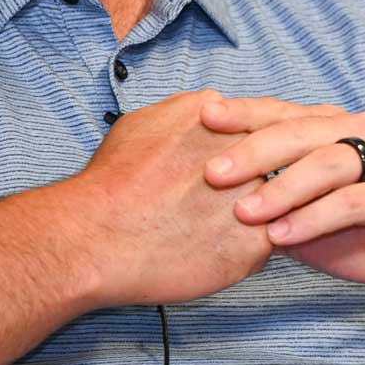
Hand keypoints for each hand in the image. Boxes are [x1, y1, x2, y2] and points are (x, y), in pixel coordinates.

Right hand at [64, 90, 272, 307]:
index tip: (209, 176)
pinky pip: (263, 245)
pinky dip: (240, 251)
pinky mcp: (253, 244)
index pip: (253, 133)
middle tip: (202, 205)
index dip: (235, 158)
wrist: (95, 237)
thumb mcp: (146, 122)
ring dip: (248, 218)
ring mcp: (254, 198)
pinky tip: (207, 251)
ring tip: (202, 230)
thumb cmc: (112, 182)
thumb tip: (213, 113)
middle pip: (266, 167)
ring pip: (269, 207)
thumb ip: (191, 113)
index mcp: (222, 120)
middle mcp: (245, 153)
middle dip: (246, 186)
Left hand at [200, 98, 364, 311]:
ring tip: (244, 212)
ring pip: (327, 162)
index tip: (204, 115)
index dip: (246, 113)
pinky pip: (351, 201)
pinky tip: (281, 235)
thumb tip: (211, 195)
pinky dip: (312, 218)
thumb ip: (273, 201)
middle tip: (212, 172)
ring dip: (281, 188)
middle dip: (253, 150)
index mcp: (342, 127)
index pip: (287, 113)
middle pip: (302, 131)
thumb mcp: (307, 219)